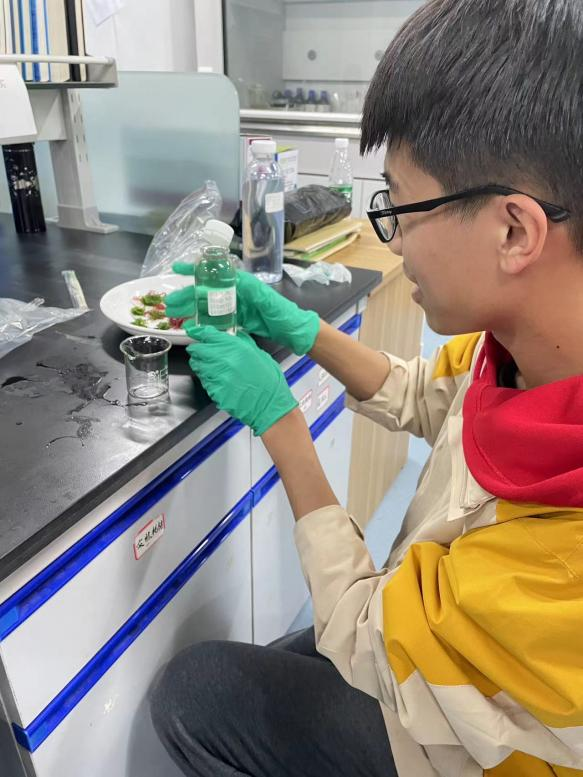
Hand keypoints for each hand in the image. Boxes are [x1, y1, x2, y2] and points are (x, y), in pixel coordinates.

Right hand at [167, 266, 319, 354]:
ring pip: (206, 305)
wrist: (292, 330)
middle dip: (185, 295)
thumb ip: (254, 291)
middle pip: (205, 291)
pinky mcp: (236, 319)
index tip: (176, 270)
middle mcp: (235, 292)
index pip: (213, 273)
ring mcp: (235, 306)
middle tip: (169, 305)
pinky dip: (201, 321)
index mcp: (241, 283)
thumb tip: (239, 280)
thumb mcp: (268, 300)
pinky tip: (190, 325)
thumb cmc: (282, 313)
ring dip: (190, 309)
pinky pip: (215, 318)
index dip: (194, 270)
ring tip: (174, 316)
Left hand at [185, 323, 297, 435]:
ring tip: (215, 369)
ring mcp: (217, 377)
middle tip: (203, 352)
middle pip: (197, 350)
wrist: (270, 406)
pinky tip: (220, 382)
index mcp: (236, 348)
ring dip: (202, 365)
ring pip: (197, 366)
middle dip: (198, 350)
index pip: (208, 335)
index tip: (195, 332)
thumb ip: (243, 343)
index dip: (199, 332)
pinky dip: (208, 380)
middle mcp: (224, 361)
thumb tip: (233, 336)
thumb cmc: (268, 383)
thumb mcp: (260, 354)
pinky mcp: (214, 392)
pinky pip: (204, 382)